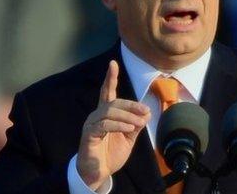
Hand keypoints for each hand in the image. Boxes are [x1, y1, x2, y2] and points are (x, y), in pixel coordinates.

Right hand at [77, 60, 150, 189]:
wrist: (98, 173)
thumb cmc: (111, 153)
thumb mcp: (129, 138)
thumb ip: (136, 125)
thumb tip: (147, 113)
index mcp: (106, 114)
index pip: (108, 92)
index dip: (110, 78)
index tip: (113, 63)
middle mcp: (96, 115)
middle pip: (113, 101)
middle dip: (131, 105)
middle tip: (146, 112)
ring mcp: (91, 124)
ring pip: (109, 111)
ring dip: (128, 116)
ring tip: (139, 123)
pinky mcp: (89, 135)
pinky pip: (104, 125)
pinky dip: (119, 125)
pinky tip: (129, 129)